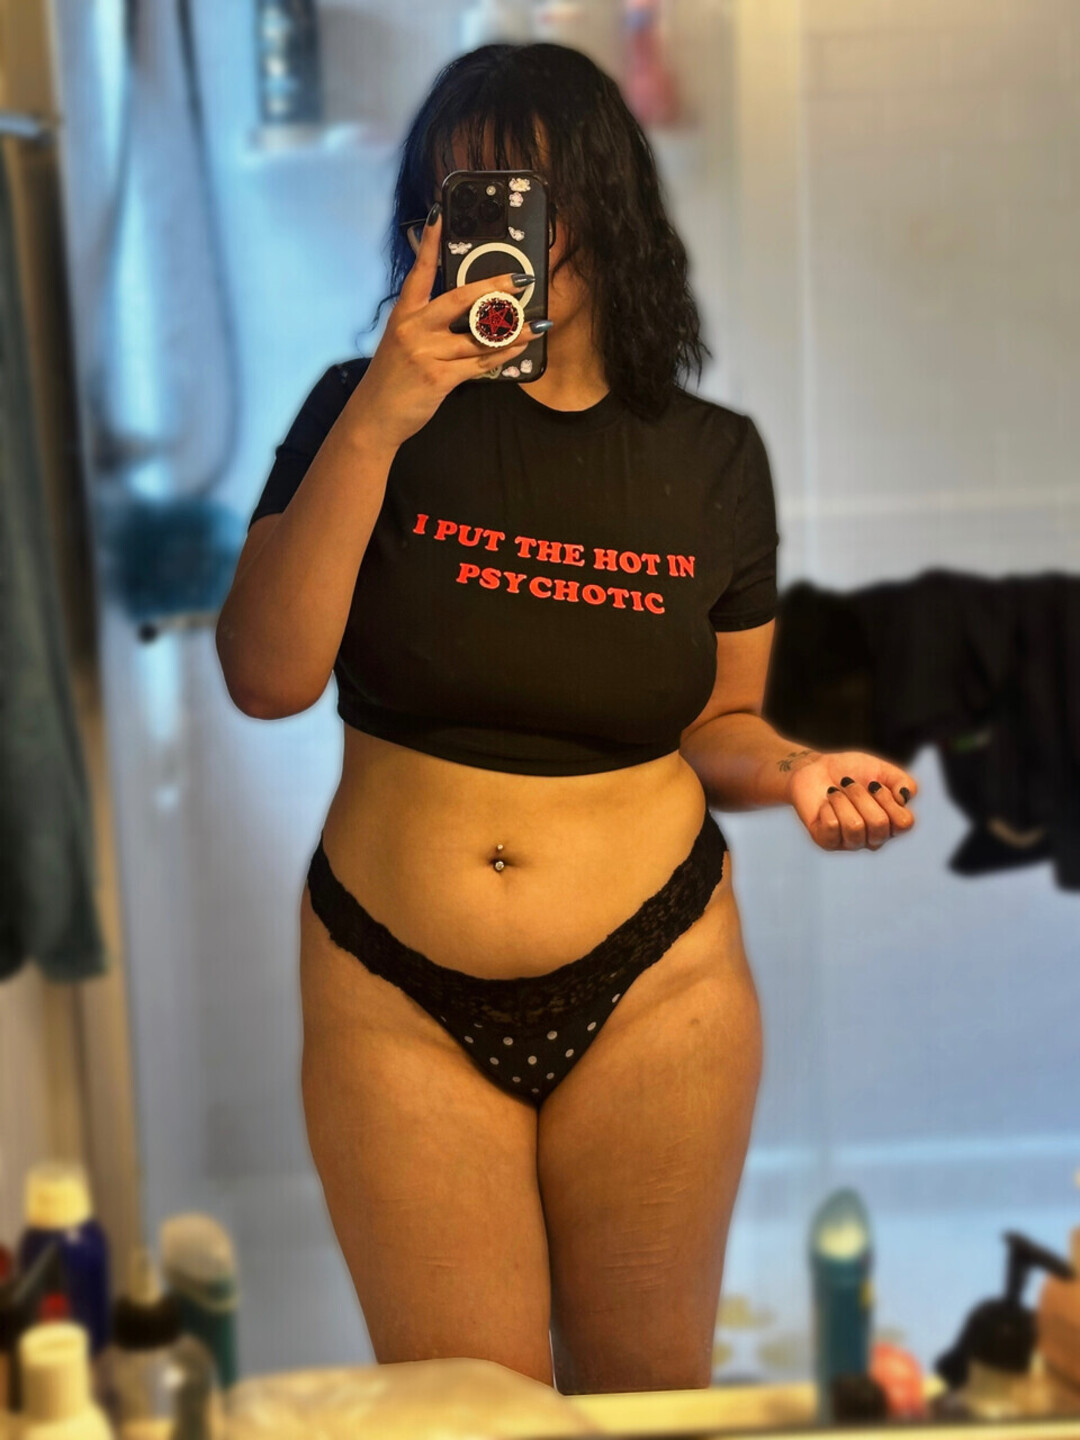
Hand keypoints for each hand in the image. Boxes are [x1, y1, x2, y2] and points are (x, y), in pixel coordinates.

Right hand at [351, 205, 538, 450]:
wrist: (375, 416)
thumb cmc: (392, 379)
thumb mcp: (403, 342)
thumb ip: (428, 324)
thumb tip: (468, 311)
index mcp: (404, 315)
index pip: (419, 272)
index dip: (428, 243)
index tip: (439, 214)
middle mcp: (414, 329)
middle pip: (460, 300)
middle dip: (494, 288)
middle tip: (521, 279)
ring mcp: (426, 353)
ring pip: (478, 337)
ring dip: (512, 330)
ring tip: (537, 323)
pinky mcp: (439, 378)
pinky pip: (479, 363)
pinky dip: (503, 356)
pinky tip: (519, 348)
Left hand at [785, 751, 917, 851]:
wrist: (815, 768)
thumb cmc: (851, 771)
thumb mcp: (882, 770)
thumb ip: (903, 782)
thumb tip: (905, 798)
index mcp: (892, 823)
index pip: (904, 823)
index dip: (888, 799)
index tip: (874, 783)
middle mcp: (874, 838)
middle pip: (879, 824)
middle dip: (861, 796)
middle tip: (848, 784)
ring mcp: (850, 842)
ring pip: (855, 827)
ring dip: (843, 801)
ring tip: (835, 792)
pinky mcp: (827, 842)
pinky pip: (832, 826)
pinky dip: (827, 807)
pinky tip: (824, 804)